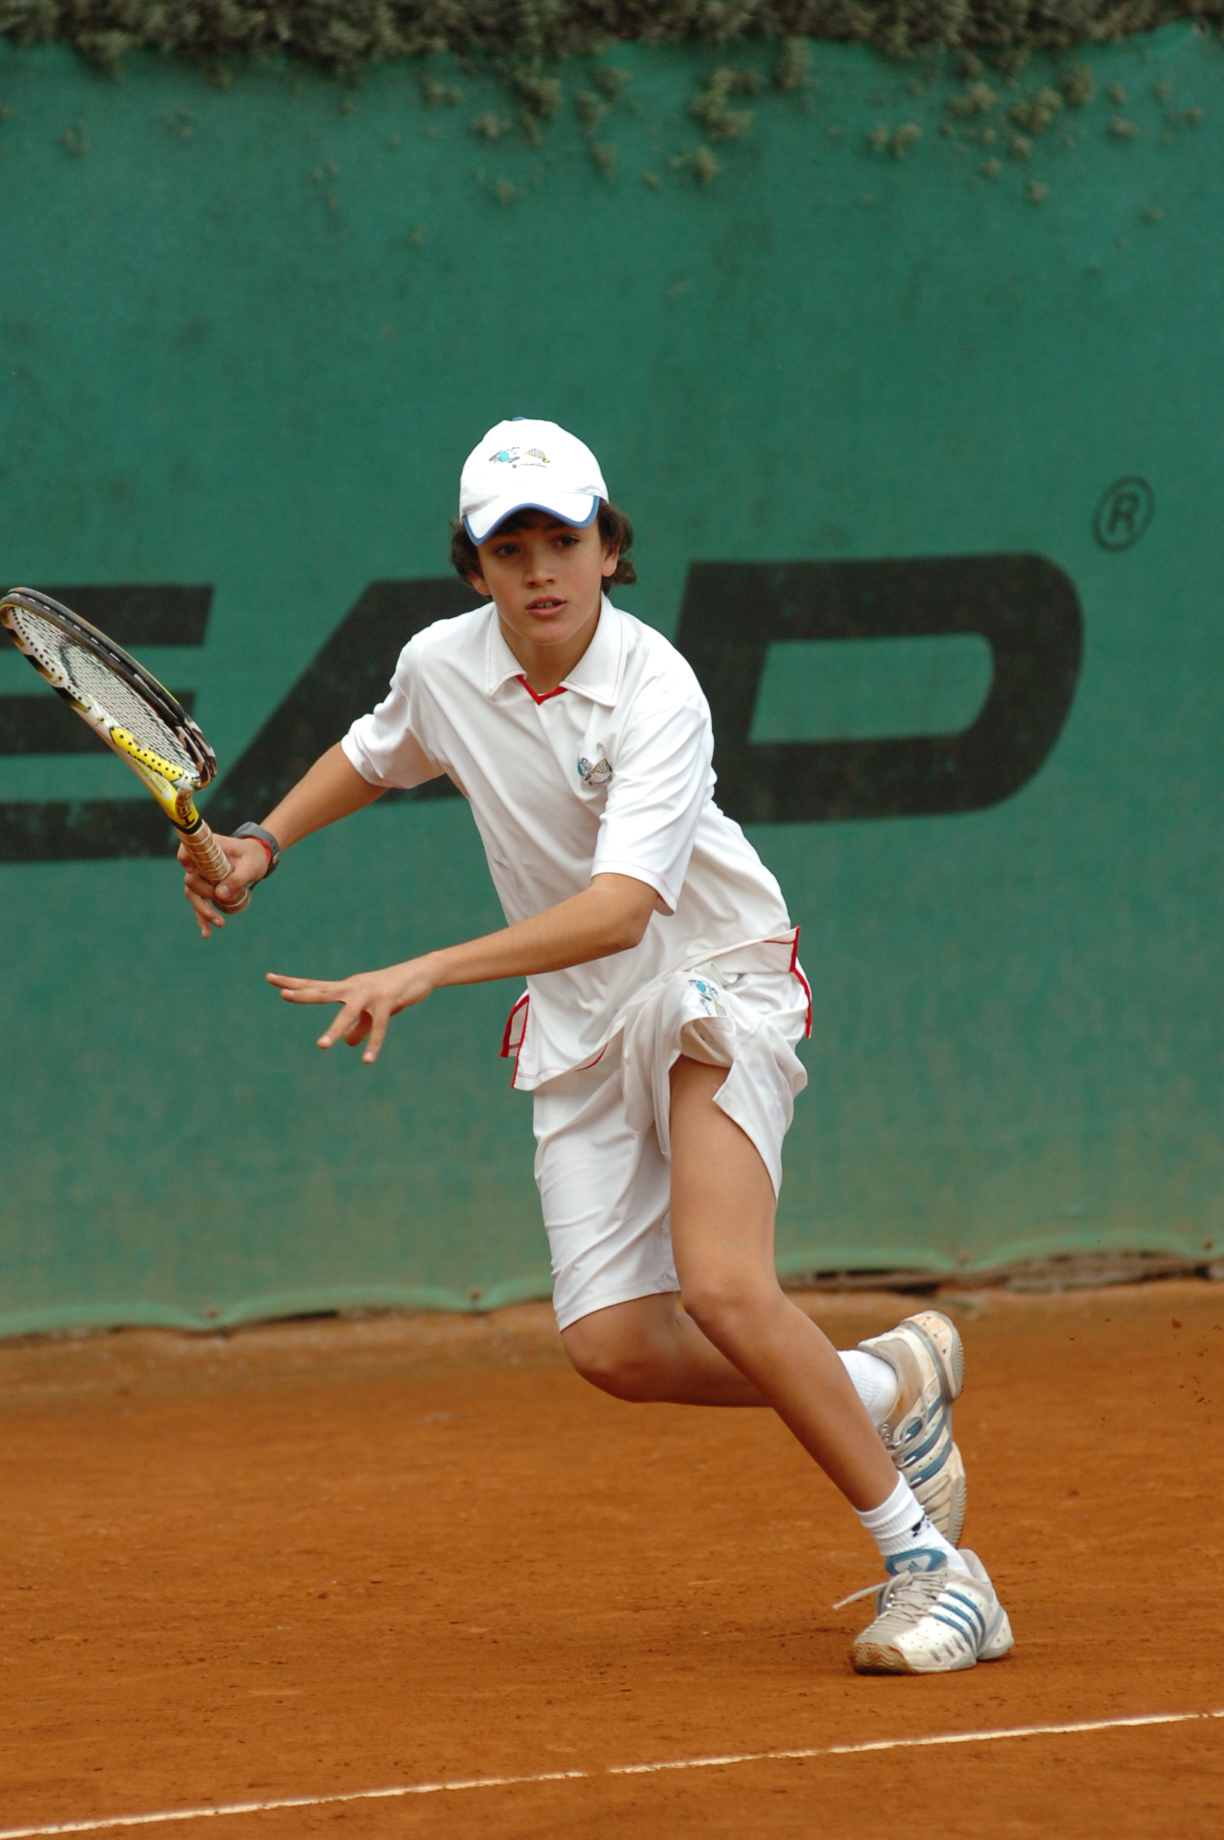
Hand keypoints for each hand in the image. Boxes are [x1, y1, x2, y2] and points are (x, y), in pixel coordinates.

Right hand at [179, 835, 268, 938]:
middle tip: (223, 900)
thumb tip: (218, 896)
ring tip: (220, 923)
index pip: (187, 849)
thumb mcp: (250, 866)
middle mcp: (200, 861)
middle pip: (191, 880)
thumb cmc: (253, 857)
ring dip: (203, 911)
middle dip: (204, 895)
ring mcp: (200, 875)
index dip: (185, 858)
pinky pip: (199, 904)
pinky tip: (207, 933)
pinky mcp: (205, 888)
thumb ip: (236, 879)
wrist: (257, 859)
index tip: (191, 869)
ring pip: (193, 894)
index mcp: (208, 848)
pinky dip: (202, 918)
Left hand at [266, 957, 439, 1062]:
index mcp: (346, 988)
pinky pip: (378, 1025)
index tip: (270, 978)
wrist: (422, 972)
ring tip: (321, 1046)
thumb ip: (359, 1026)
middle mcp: (353, 987)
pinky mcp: (387, 1000)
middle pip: (323, 991)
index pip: (315, 984)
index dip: (293, 982)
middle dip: (303, 994)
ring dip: (335, 1030)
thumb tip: (349, 1043)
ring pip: (348, 1012)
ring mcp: (370, 992)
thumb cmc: (394, 990)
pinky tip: (367, 1059)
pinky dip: (374, 1042)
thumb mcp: (373, 1010)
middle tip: (283, 994)